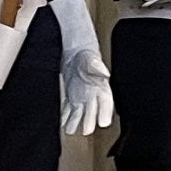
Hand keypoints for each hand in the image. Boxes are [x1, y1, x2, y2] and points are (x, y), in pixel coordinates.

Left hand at [53, 0, 111, 136]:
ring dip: (77, 120)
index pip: (106, 100)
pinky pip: (71, 106)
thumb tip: (103, 74)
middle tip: (87, 131)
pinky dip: (68, 115)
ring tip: (72, 130)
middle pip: (93, 108)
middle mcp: (92, 89)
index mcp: (100, 82)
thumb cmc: (83, 47)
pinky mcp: (72, 91)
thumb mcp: (89, 55)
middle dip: (90, 120)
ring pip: (82, 110)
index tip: (103, 122)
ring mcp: (82, 91)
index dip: (105, 111)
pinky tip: (64, 123)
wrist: (71, 40)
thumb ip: (95, 66)